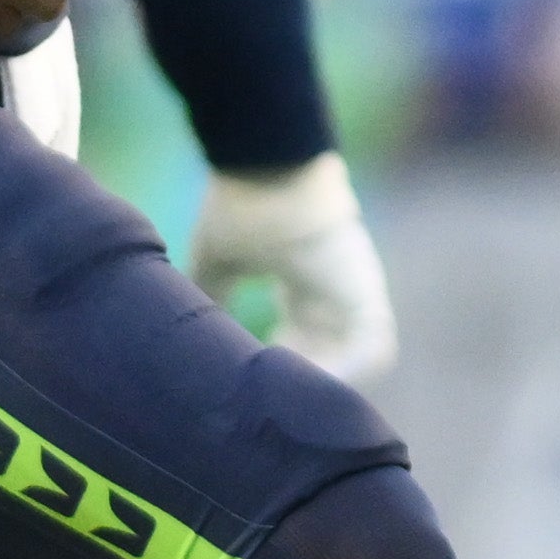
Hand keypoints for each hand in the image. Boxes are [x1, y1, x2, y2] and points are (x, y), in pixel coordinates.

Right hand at [188, 152, 396, 379]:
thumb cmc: (243, 201)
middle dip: (301, 380)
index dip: (280, 361)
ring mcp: (355, 290)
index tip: (251, 376)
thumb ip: (210, 292)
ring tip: (288, 396)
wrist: (268, 162)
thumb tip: (186, 329)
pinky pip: (373, 348)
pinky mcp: (366, 290)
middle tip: (268, 396)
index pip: (304, 335)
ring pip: (356, 358)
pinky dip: (348, 372)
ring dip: (325, 381)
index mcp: (304, 279)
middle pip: (329, 352)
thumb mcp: (217, 258)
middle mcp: (334, 289)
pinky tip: (308, 382)